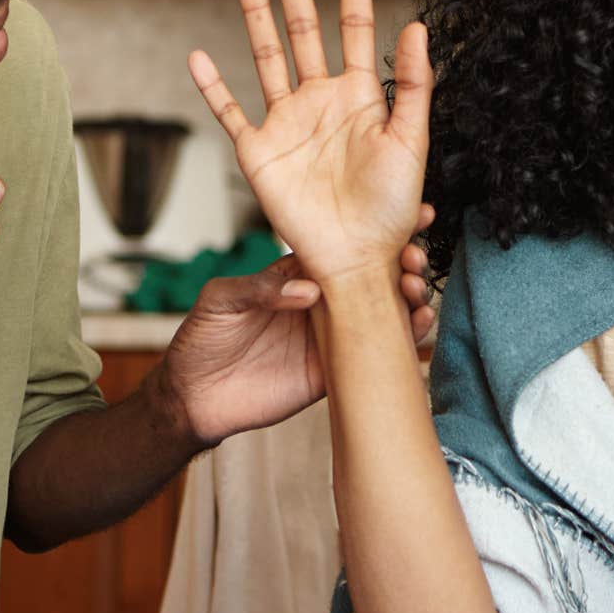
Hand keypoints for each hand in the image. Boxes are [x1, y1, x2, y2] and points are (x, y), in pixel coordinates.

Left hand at [156, 205, 439, 447]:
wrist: (193, 397)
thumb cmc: (201, 339)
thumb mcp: (220, 300)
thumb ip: (259, 288)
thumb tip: (308, 290)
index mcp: (297, 275)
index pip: (342, 247)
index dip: (373, 232)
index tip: (408, 215)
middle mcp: (321, 301)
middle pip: (373, 276)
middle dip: (403, 260)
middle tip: (416, 254)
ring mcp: (332, 336)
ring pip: (384, 311)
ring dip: (410, 295)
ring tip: (418, 286)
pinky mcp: (336, 372)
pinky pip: (377, 354)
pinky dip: (405, 338)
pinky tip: (421, 323)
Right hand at [189, 0, 431, 283]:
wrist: (356, 261)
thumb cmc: (391, 210)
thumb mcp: (411, 142)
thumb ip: (414, 86)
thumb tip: (417, 26)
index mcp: (360, 97)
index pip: (355, 29)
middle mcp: (320, 102)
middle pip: (302, 31)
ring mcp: (286, 124)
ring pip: (266, 57)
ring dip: (256, 16)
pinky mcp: (258, 153)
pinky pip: (230, 113)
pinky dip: (212, 87)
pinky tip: (198, 57)